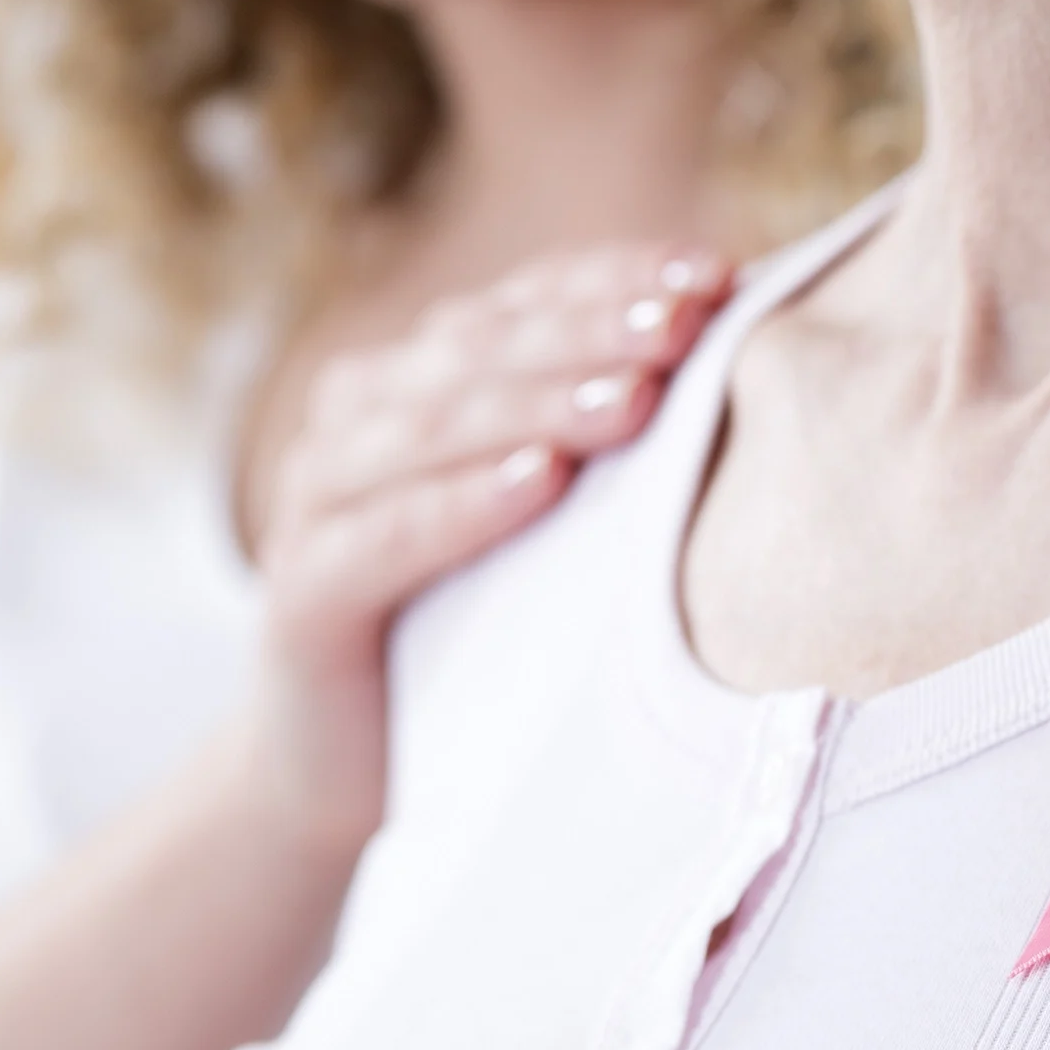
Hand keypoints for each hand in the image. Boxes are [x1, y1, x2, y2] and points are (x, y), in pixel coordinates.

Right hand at [251, 245, 732, 841]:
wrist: (355, 773)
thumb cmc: (488, 624)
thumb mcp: (565, 519)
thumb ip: (617, 431)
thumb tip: (749, 345)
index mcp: (424, 376)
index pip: (528, 301)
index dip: (617, 280)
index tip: (716, 276)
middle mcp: (360, 417)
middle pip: (483, 350)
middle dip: (593, 332)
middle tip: (685, 328)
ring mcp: (317, 500)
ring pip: (433, 429)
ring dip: (539, 406)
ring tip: (635, 401)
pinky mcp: (301, 595)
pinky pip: (382, 538)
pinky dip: (462, 504)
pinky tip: (541, 483)